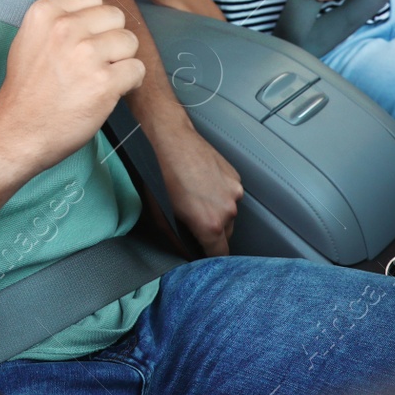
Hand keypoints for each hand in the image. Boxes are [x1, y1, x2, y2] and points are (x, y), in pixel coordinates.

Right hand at [0, 0, 144, 175]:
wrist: (18, 131)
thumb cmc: (27, 85)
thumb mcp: (33, 34)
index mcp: (46, 11)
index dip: (92, 24)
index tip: (77, 44)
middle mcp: (66, 28)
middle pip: (116, 17)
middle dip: (110, 40)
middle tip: (89, 64)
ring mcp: (86, 55)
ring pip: (130, 42)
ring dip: (121, 61)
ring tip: (99, 78)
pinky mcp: (104, 83)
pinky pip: (137, 70)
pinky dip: (128, 83)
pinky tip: (107, 92)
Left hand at [153, 120, 240, 255]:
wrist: (169, 137)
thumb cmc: (159, 172)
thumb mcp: (160, 213)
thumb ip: (175, 240)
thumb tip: (183, 253)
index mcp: (210, 224)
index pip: (220, 255)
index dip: (209, 257)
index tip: (201, 253)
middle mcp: (228, 209)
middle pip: (226, 235)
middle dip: (212, 234)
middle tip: (192, 222)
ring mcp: (234, 190)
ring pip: (229, 214)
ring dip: (217, 212)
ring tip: (196, 198)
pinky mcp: (235, 175)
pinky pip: (230, 195)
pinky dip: (220, 195)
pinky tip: (202, 185)